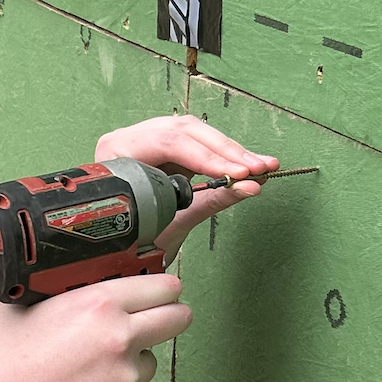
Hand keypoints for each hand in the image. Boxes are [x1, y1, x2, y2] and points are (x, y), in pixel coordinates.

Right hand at [0, 272, 190, 381]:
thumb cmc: (2, 359)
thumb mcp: (34, 302)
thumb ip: (74, 289)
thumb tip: (97, 281)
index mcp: (99, 303)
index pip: (163, 286)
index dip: (162, 287)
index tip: (160, 290)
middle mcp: (120, 337)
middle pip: (179, 317)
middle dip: (170, 315)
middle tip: (153, 318)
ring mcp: (126, 375)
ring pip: (152, 356)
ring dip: (135, 356)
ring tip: (92, 363)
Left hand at [95, 113, 277, 254]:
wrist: (122, 250)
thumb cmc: (136, 238)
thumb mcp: (172, 221)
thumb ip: (211, 200)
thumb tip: (250, 187)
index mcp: (119, 151)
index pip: (169, 143)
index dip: (207, 157)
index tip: (237, 174)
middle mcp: (131, 138)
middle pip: (186, 131)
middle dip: (227, 151)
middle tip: (257, 168)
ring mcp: (149, 139)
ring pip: (196, 133)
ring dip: (232, 151)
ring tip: (261, 165)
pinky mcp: (168, 147)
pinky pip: (199, 143)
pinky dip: (225, 155)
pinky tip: (247, 164)